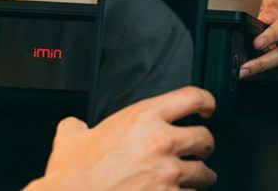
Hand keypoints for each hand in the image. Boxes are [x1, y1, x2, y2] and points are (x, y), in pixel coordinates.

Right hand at [24, 86, 216, 190]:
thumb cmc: (74, 174)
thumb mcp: (70, 137)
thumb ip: (77, 126)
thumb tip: (74, 126)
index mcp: (142, 117)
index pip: (191, 97)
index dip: (206, 101)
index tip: (207, 108)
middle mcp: (162, 142)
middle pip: (205, 138)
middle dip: (203, 145)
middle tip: (196, 149)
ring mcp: (169, 173)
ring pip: (205, 173)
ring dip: (199, 177)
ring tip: (189, 179)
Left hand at [239, 0, 277, 78]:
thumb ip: (272, 9)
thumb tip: (265, 19)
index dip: (270, 37)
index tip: (257, 43)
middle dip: (263, 62)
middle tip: (245, 68)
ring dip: (261, 68)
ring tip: (244, 71)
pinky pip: (277, 65)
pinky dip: (263, 68)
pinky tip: (250, 70)